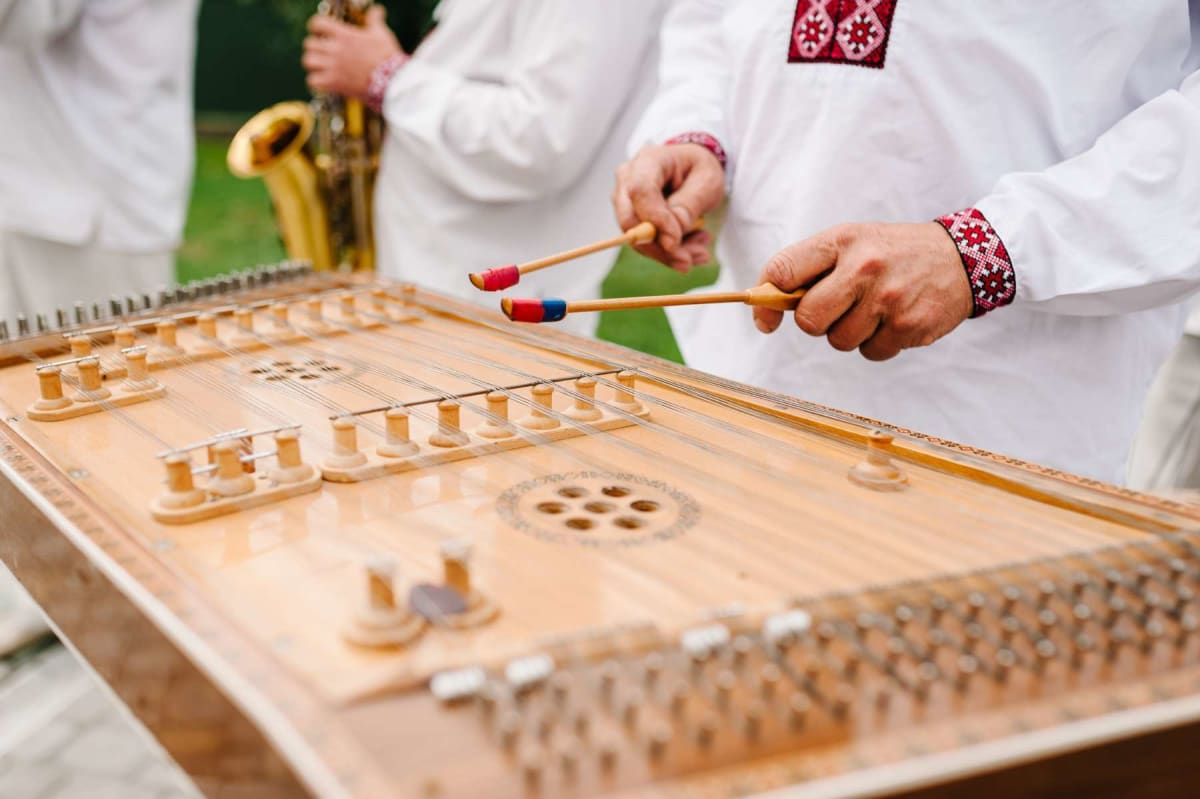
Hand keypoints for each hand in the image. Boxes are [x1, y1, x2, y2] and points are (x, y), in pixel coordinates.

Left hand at [302, 6, 401, 98]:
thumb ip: (375, 20)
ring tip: (321, 66)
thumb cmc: (387, 57)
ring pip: (308, 61)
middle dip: (314, 47)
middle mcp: (334, 49)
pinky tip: (324, 81)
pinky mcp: (333, 83)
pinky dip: (315, 81)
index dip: (316, 26)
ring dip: (313, 63)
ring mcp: (332, 66)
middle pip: (309, 43)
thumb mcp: (381, 34)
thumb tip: (378, 10)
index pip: (317, 23)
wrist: (391, 81)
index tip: (320, 32)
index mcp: (344, 35)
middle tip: (322, 51)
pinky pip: (312, 81)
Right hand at [612, 144, 724, 271]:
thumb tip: (672, 233)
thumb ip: (690, 204)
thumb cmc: (699, 170)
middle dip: (659, 247)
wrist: (693, 170)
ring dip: (669, 254)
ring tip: (700, 253)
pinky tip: (692, 251)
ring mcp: (625, 200)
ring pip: (636, 238)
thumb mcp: (707, 182)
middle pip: (629, 219)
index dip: (655, 219)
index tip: (675, 240)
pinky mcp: (631, 219)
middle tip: (688, 261)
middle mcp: (628, 178)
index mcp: (649, 160)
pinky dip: (669, 253)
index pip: (640, 191)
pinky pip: (644, 244)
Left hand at [754, 222, 972, 360]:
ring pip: (839, 341)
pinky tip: (893, 319)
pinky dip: (877, 343)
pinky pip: (870, 352)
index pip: (783, 271)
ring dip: (850, 333)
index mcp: (841, 241)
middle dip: (817, 322)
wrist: (961, 257)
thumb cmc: (892, 253)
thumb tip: (767, 307)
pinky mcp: (908, 326)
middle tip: (838, 308)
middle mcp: (864, 267)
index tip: (766, 319)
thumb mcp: (852, 242)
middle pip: (809, 320)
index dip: (765, 301)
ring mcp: (888, 298)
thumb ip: (812, 268)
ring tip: (873, 308)